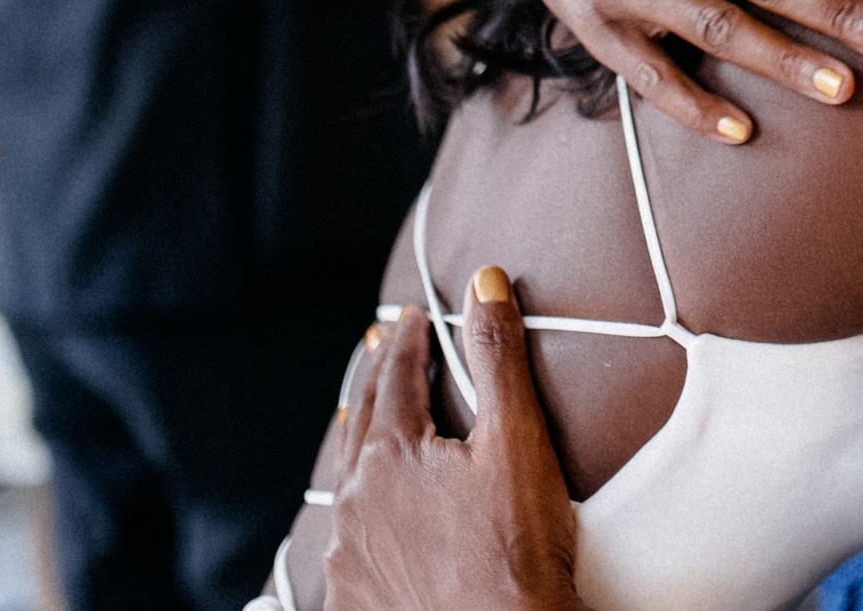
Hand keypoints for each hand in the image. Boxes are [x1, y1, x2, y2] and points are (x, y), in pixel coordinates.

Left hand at [322, 277, 582, 610]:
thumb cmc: (517, 551)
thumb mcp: (517, 441)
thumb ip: (498, 357)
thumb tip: (486, 284)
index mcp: (390, 456)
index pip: (396, 378)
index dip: (407, 341)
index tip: (411, 316)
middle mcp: (355, 503)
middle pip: (361, 424)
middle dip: (377, 383)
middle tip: (384, 350)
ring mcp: (347, 558)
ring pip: (347, 488)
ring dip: (361, 451)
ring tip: (366, 428)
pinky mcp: (349, 603)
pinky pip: (345, 549)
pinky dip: (357, 522)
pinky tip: (365, 525)